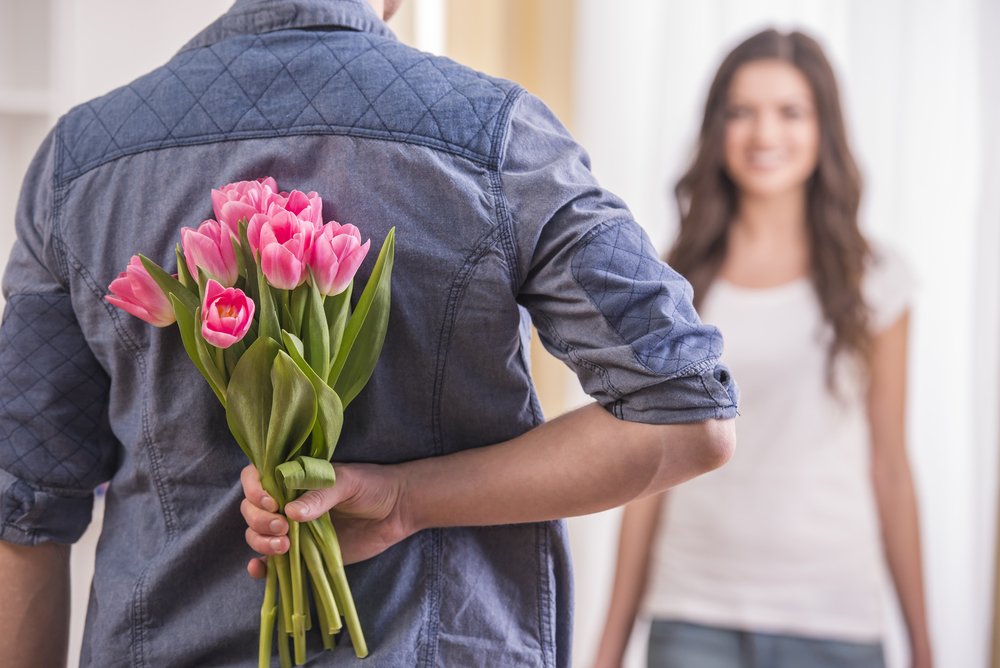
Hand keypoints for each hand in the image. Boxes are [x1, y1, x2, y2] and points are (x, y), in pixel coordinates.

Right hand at [239, 462, 412, 577]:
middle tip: (283, 527)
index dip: (255, 490)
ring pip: (257, 534)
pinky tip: (258, 568)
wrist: (397, 511)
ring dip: (260, 541)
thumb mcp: (347, 483)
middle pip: (252, 510)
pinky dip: (260, 566)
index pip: (257, 478)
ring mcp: (293, 528)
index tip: (272, 503)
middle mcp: (287, 501)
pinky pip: (272, 561)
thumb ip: (320, 495)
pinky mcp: (302, 552)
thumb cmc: (372, 486)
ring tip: (284, 546)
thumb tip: (291, 513)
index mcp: (294, 477)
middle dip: (259, 520)